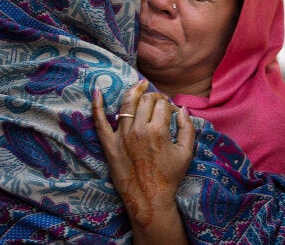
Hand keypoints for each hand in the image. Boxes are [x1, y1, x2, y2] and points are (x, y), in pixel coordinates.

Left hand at [92, 79, 193, 242]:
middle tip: (159, 102)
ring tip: (140, 85)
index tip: (172, 111)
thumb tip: (182, 109)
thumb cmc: (169, 177)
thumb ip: (187, 128)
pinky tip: (97, 92)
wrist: (149, 199)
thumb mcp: (186, 153)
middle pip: (145, 101)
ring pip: (126, 105)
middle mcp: (138, 130)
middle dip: (154, 96)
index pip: (163, 105)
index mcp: (158, 131)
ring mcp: (121, 136)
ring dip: (134, 92)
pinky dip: (97, 106)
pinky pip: (100, 122)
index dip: (169, 105)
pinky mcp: (109, 145)